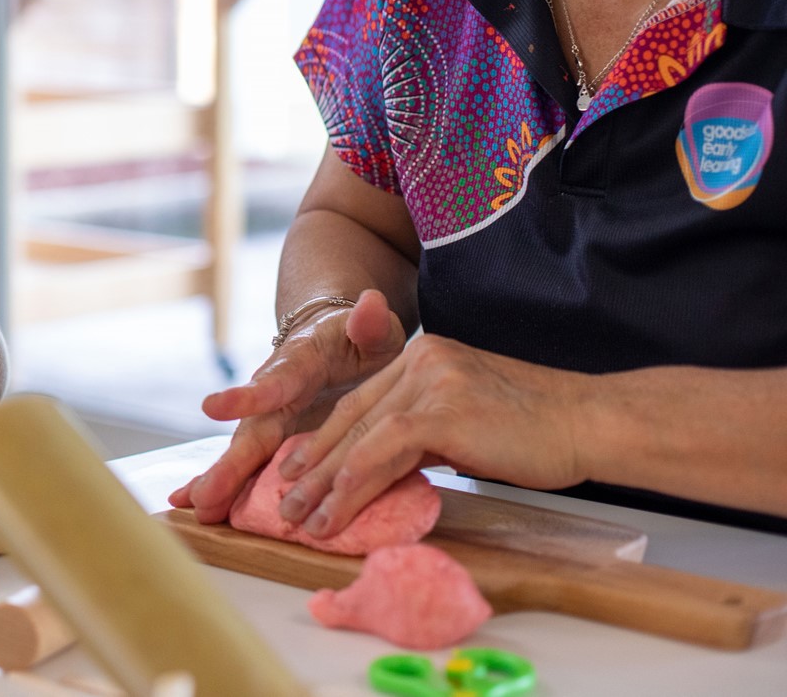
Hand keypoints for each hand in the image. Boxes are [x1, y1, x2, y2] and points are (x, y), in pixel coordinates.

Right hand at [169, 290, 404, 521]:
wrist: (333, 339)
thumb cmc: (357, 338)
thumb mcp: (372, 329)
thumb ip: (371, 323)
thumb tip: (372, 303)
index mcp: (300, 363)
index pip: (274, 380)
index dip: (246, 396)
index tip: (211, 407)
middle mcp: (274, 393)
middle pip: (251, 431)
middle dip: (228, 464)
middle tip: (202, 493)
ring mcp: (272, 419)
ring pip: (244, 454)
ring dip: (220, 482)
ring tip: (195, 508)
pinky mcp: (275, 439)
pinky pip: (250, 466)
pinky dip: (224, 486)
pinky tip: (196, 506)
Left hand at [267, 333, 592, 538]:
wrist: (590, 422)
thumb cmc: (540, 432)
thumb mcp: (468, 423)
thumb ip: (426, 433)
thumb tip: (387, 469)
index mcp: (424, 357)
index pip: (361, 404)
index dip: (326, 441)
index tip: (299, 471)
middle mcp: (420, 360)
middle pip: (350, 419)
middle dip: (313, 465)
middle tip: (283, 501)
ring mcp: (429, 381)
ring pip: (359, 437)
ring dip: (324, 484)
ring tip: (299, 518)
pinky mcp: (441, 410)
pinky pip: (381, 451)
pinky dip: (353, 484)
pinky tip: (335, 512)